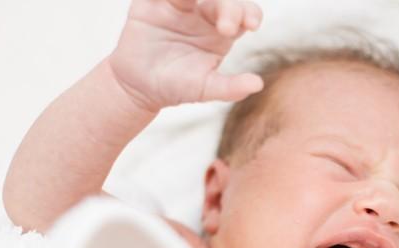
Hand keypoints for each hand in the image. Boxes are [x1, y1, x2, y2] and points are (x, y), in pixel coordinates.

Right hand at [109, 0, 263, 110]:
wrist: (139, 87)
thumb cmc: (177, 86)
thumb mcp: (205, 89)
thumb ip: (230, 87)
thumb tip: (258, 84)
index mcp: (221, 31)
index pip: (243, 13)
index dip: (249, 13)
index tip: (251, 25)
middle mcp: (202, 13)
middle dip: (228, 7)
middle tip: (225, 28)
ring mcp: (177, 5)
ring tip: (192, 2)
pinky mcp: (150, 3)